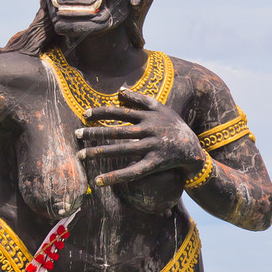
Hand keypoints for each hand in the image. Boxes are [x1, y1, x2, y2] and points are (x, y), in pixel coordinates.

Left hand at [75, 88, 206, 187]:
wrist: (194, 150)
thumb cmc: (174, 127)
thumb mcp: (162, 109)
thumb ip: (141, 100)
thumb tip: (120, 90)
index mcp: (149, 116)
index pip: (120, 112)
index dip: (102, 112)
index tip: (85, 114)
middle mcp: (149, 130)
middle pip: (116, 131)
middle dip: (95, 132)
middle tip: (76, 134)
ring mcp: (152, 147)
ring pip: (121, 150)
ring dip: (99, 152)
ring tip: (80, 155)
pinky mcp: (155, 164)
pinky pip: (132, 171)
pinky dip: (115, 176)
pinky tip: (98, 181)